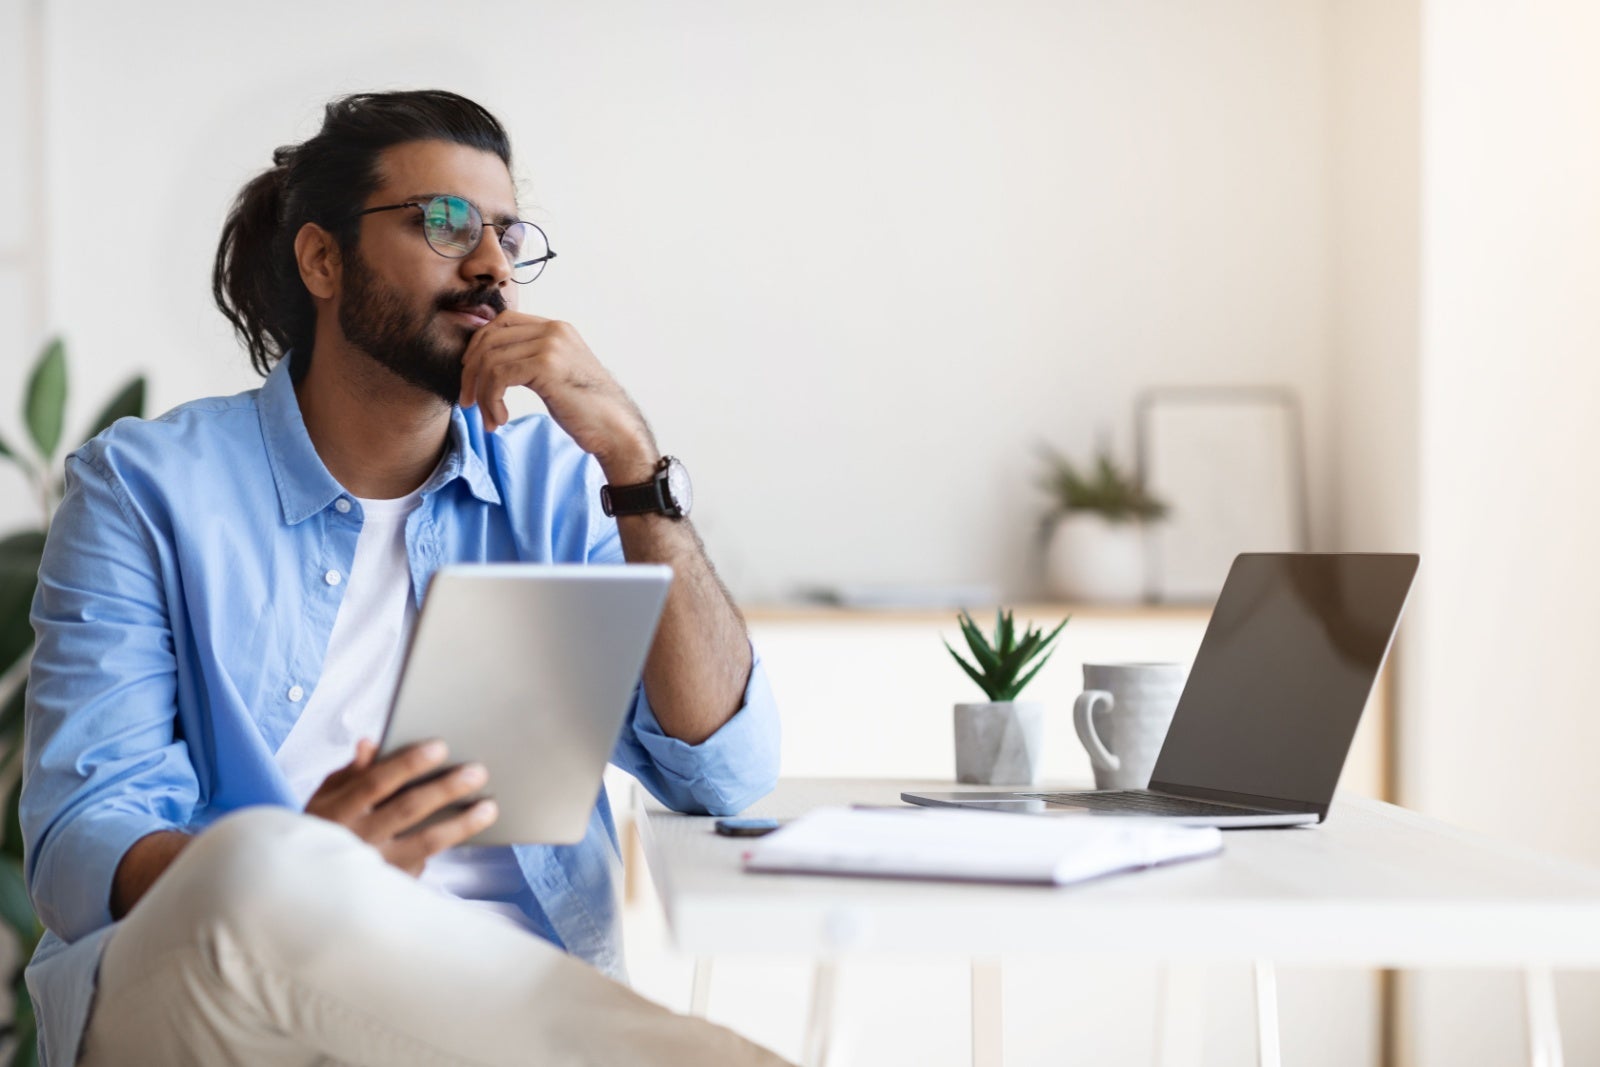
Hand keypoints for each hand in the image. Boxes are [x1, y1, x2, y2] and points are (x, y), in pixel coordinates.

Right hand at [304, 739, 497, 875]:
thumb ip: (352, 772)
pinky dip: (447, 845)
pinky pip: (425, 863)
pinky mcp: (391, 887)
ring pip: (426, 842)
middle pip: (408, 809)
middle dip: (445, 788)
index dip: (408, 763)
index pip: (376, 782)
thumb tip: (369, 744)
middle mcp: (355, 840)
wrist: (309, 885)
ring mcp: (375, 867)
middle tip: (477, 772)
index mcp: (337, 811)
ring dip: (462, 823)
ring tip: (489, 807)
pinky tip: (470, 829)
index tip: (441, 746)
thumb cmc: (326, 826)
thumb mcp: (327, 797)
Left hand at [457, 312, 655, 477]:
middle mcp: (552, 330)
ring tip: (489, 419)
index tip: (471, 377)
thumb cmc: (586, 409)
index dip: (478, 347)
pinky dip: (491, 401)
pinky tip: (500, 419)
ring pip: (490, 360)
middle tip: (469, 402)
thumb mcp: (556, 374)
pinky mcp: (546, 366)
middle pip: (489, 338)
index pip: (501, 322)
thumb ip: (530, 358)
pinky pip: (498, 377)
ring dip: (481, 395)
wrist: (615, 428)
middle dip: (471, 373)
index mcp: (555, 328)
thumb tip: (488, 361)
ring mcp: (550, 345)